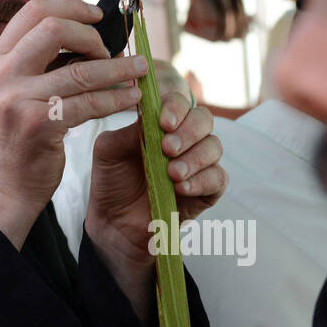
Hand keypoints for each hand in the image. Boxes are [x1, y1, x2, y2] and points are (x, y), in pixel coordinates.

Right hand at [0, 0, 148, 248]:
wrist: (2, 189)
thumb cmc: (18, 139)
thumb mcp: (15, 92)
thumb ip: (38, 63)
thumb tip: (87, 34)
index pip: (33, 12)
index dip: (70, 5)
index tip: (98, 15)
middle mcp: (1, 74)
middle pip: (53, 28)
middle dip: (92, 35)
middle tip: (112, 50)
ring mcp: (17, 100)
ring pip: (80, 70)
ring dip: (118, 69)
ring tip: (141, 70)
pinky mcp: (39, 126)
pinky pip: (89, 103)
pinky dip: (117, 99)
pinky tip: (131, 99)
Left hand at [85, 91, 225, 318]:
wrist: (113, 223)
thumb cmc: (111, 181)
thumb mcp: (108, 152)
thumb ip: (128, 132)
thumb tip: (149, 116)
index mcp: (160, 125)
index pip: (179, 103)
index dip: (176, 107)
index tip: (163, 122)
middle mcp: (183, 140)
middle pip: (203, 119)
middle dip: (189, 131)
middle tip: (168, 148)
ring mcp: (197, 165)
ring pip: (214, 147)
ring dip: (194, 158)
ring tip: (171, 173)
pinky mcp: (206, 191)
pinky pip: (218, 179)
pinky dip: (202, 180)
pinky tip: (181, 188)